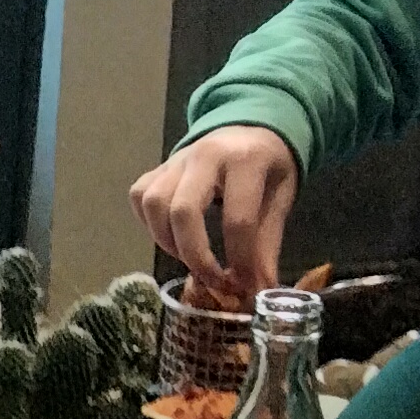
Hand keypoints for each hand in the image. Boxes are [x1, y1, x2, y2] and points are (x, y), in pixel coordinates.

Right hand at [129, 125, 299, 303]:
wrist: (249, 128)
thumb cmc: (268, 167)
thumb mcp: (280, 199)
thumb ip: (267, 243)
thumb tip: (261, 290)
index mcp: (245, 161)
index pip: (237, 220)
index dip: (240, 261)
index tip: (244, 285)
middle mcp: (204, 155)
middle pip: (183, 211)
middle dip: (195, 255)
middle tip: (211, 280)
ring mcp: (176, 160)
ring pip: (153, 204)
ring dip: (167, 241)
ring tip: (189, 258)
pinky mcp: (158, 167)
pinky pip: (140, 196)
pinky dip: (150, 224)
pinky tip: (172, 236)